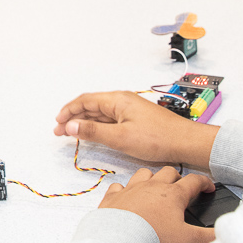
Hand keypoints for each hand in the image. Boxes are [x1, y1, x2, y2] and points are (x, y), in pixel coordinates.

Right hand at [55, 91, 216, 169]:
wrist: (185, 143)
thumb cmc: (158, 139)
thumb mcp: (120, 138)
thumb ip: (93, 131)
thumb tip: (70, 125)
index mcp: (118, 100)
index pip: (85, 100)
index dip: (68, 111)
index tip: (57, 123)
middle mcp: (123, 101)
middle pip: (91, 105)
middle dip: (73, 117)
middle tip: (59, 131)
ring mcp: (130, 110)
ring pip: (100, 113)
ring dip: (84, 122)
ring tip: (71, 133)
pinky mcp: (135, 119)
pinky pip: (110, 119)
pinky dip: (97, 125)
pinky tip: (93, 133)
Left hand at [100, 167, 215, 242]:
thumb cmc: (153, 240)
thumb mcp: (188, 242)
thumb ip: (209, 238)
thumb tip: (223, 235)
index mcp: (173, 195)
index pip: (194, 181)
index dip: (205, 183)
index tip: (209, 188)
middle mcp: (152, 187)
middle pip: (169, 172)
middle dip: (178, 178)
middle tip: (182, 189)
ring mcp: (130, 190)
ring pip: (144, 173)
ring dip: (152, 178)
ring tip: (155, 189)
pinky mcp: (112, 198)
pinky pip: (118, 186)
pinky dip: (124, 190)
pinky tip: (127, 197)